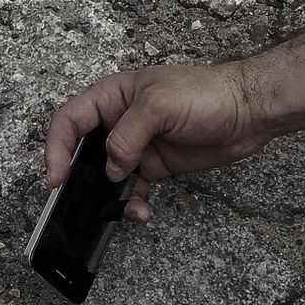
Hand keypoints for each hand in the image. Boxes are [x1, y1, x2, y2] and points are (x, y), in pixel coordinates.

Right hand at [45, 62, 267, 220]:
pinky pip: (132, 189)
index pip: (70, 120)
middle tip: (74, 199)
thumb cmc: (207, 93)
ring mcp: (137, 145)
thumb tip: (110, 167)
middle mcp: (119, 121)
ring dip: (107, 195)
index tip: (57, 175)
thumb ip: (128, 135)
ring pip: (107, 175)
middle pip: (82, 150)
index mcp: (113, 96)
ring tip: (120, 207)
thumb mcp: (160, 105)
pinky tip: (142, 210)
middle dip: (77, 177)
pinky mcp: (154, 165)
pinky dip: (132, 202)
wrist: (248, 111)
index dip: (57, 147)